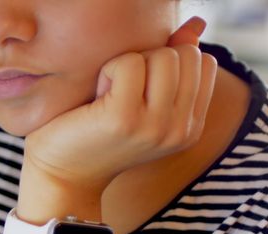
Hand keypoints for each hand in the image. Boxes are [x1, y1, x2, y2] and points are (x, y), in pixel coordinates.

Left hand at [23, 17, 217, 191]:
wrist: (63, 175)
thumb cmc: (97, 132)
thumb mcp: (144, 99)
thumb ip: (174, 64)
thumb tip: (196, 23)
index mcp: (191, 127)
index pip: (204, 62)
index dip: (167, 62)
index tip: (139, 90)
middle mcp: (181, 130)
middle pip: (185, 55)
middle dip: (150, 60)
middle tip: (121, 92)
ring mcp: (156, 126)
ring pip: (162, 56)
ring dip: (129, 64)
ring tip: (109, 95)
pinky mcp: (125, 118)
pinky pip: (128, 63)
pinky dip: (107, 71)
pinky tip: (96, 98)